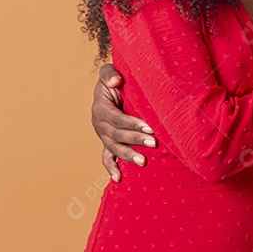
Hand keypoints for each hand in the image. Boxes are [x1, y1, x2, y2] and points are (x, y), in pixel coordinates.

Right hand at [92, 63, 155, 181]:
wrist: (112, 87)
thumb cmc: (115, 79)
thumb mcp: (109, 72)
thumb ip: (110, 73)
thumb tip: (116, 80)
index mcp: (100, 107)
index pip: (116, 118)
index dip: (132, 123)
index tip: (149, 127)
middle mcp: (98, 123)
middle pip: (117, 135)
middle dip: (135, 140)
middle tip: (154, 143)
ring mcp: (102, 135)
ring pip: (114, 148)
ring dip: (128, 156)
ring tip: (143, 162)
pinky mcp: (107, 141)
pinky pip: (106, 157)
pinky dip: (111, 168)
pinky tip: (119, 179)